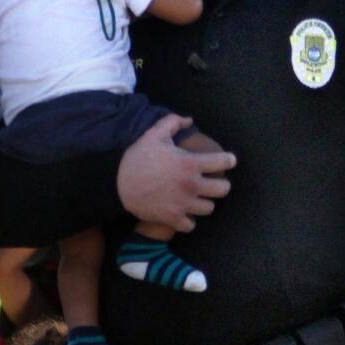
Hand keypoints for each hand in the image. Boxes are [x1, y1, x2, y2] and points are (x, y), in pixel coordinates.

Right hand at [117, 115, 235, 232]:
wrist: (116, 182)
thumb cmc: (137, 157)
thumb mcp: (154, 134)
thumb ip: (173, 122)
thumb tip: (189, 120)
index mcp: (190, 163)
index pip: (223, 162)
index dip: (228, 160)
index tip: (228, 161)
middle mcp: (191, 185)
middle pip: (223, 189)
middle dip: (220, 184)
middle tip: (213, 182)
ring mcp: (183, 204)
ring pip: (209, 208)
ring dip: (204, 203)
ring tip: (197, 198)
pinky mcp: (172, 218)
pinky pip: (191, 225)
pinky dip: (189, 220)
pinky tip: (183, 212)